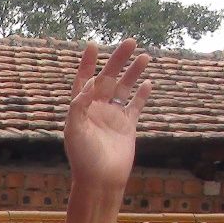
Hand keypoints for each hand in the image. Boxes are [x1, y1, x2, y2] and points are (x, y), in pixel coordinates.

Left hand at [63, 38, 152, 190]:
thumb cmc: (83, 158)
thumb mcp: (75, 131)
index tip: (93, 45)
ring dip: (133, 72)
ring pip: (124, 88)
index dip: (87, 63)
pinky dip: (142, 94)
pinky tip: (148, 82)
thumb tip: (89, 84)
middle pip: (108, 78)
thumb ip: (79, 107)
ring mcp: (113, 116)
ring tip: (144, 56)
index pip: (83, 80)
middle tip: (130, 42)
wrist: (101, 180)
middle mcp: (97, 109)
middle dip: (118, 60)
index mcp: (81, 109)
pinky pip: (136, 106)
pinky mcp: (127, 126)